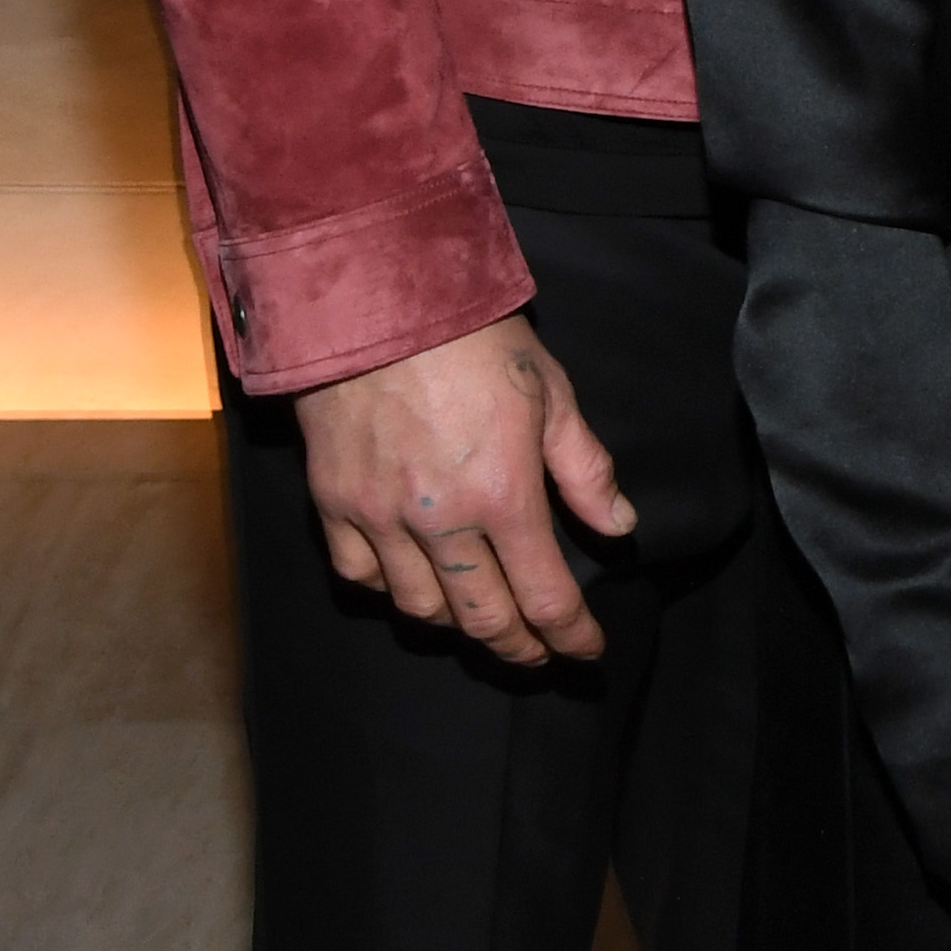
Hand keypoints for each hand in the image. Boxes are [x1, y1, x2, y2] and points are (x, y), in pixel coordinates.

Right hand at [296, 318, 635, 662]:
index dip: (570, 636)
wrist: (372, 297)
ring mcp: (379, 515)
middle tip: (538, 654)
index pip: (544, 597)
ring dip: (457, 625)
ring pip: (420, 608)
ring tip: (480, 617)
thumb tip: (617, 526)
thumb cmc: (471, 337)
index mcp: (501, 493)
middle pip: (482, 619)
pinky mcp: (332, 502)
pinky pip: (360, 575)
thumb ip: (584, 469)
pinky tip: (412, 582)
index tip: (586, 651)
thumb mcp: (550, 392)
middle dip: (519, 648)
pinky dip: (390, 591)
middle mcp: (439, 520)